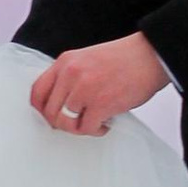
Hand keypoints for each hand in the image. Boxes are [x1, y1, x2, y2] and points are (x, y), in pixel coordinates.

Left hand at [28, 34, 167, 135]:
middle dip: (62, 124)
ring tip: (93, 123)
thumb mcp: (87, 60)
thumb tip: (59, 106)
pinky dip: (95, 131)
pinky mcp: (101, 103)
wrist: (150, 56)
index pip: (37, 92)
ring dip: (78, 128)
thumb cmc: (124, 60)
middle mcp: (71, 74)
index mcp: (65, 62)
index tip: (51, 118)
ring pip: (65, 123)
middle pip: (49, 112)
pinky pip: (86, 128)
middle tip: (77, 123)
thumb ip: (70, 78)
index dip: (41, 110)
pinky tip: (105, 124)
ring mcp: (85, 88)